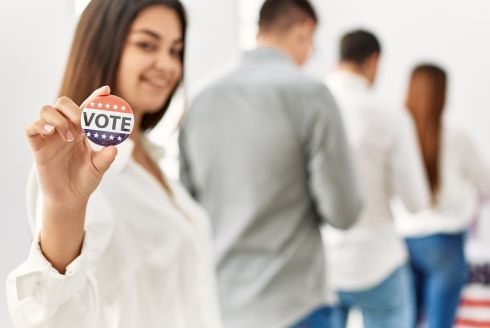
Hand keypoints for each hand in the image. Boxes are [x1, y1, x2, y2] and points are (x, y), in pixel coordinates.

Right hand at [25, 86, 116, 208]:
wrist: (69, 198)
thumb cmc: (84, 180)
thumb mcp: (99, 168)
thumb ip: (106, 158)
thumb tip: (114, 148)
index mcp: (81, 131)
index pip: (87, 109)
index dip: (96, 98)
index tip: (107, 91)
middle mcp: (65, 129)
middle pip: (63, 103)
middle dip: (73, 109)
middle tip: (83, 124)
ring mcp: (50, 136)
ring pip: (46, 110)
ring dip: (59, 119)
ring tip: (69, 137)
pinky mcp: (37, 147)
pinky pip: (31, 128)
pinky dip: (38, 125)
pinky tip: (50, 132)